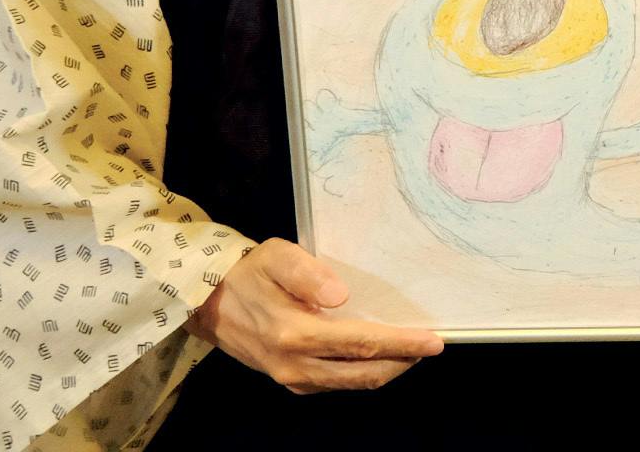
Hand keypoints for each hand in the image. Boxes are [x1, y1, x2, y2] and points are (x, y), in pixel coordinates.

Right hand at [185, 238, 442, 393]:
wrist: (205, 301)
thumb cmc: (248, 272)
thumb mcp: (276, 256)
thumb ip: (307, 273)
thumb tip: (341, 295)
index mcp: (294, 333)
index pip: (361, 343)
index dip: (401, 344)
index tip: (433, 341)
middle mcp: (294, 364)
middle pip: (362, 372)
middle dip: (401, 362)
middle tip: (430, 347)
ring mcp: (290, 378)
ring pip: (350, 383)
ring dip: (384, 370)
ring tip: (409, 352)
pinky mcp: (287, 381)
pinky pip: (334, 384)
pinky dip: (360, 374)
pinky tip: (375, 359)